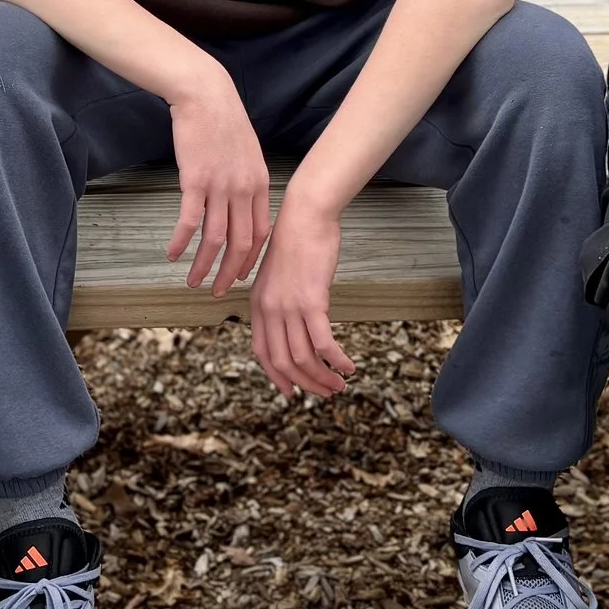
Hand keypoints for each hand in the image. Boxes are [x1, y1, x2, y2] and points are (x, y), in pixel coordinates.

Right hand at [164, 75, 271, 297]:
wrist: (206, 94)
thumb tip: (243, 202)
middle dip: (229, 273)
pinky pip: (189, 222)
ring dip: (204, 265)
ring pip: (215, 239)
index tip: (241, 276)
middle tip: (218, 292)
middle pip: (241, 244)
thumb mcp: (247, 152)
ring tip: (193, 282)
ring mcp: (220, 186)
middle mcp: (244, 190)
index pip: (262, 233)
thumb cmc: (223, 120)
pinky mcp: (195, 180)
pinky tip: (171, 254)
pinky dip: (181, 242)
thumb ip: (247, 180)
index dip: (252, 259)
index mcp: (260, 184)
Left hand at [249, 200, 353, 397]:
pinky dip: (337, 361)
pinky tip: (349, 367)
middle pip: (283, 362)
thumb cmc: (297, 242)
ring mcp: (289, 307)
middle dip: (305, 383)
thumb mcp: (277, 276)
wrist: (305, 216)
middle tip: (325, 392)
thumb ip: (279, 302)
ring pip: (304, 358)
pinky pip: (324, 343)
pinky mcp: (312, 301)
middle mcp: (270, 310)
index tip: (290, 392)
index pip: (262, 352)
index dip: (276, 377)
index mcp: (259, 305)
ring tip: (339, 385)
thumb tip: (291, 325)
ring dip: (323, 377)